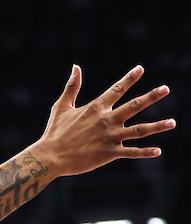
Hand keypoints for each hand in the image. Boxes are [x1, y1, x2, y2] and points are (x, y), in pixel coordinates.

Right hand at [33, 64, 174, 177]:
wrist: (50, 156)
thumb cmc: (54, 132)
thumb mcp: (61, 106)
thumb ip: (72, 86)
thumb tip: (76, 66)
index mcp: (96, 107)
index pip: (118, 89)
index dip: (130, 78)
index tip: (140, 69)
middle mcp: (107, 120)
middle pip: (135, 106)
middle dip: (152, 96)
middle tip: (166, 89)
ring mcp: (110, 137)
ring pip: (139, 130)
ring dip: (157, 126)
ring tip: (173, 122)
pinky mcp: (109, 154)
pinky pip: (131, 152)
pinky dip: (145, 152)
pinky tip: (158, 151)